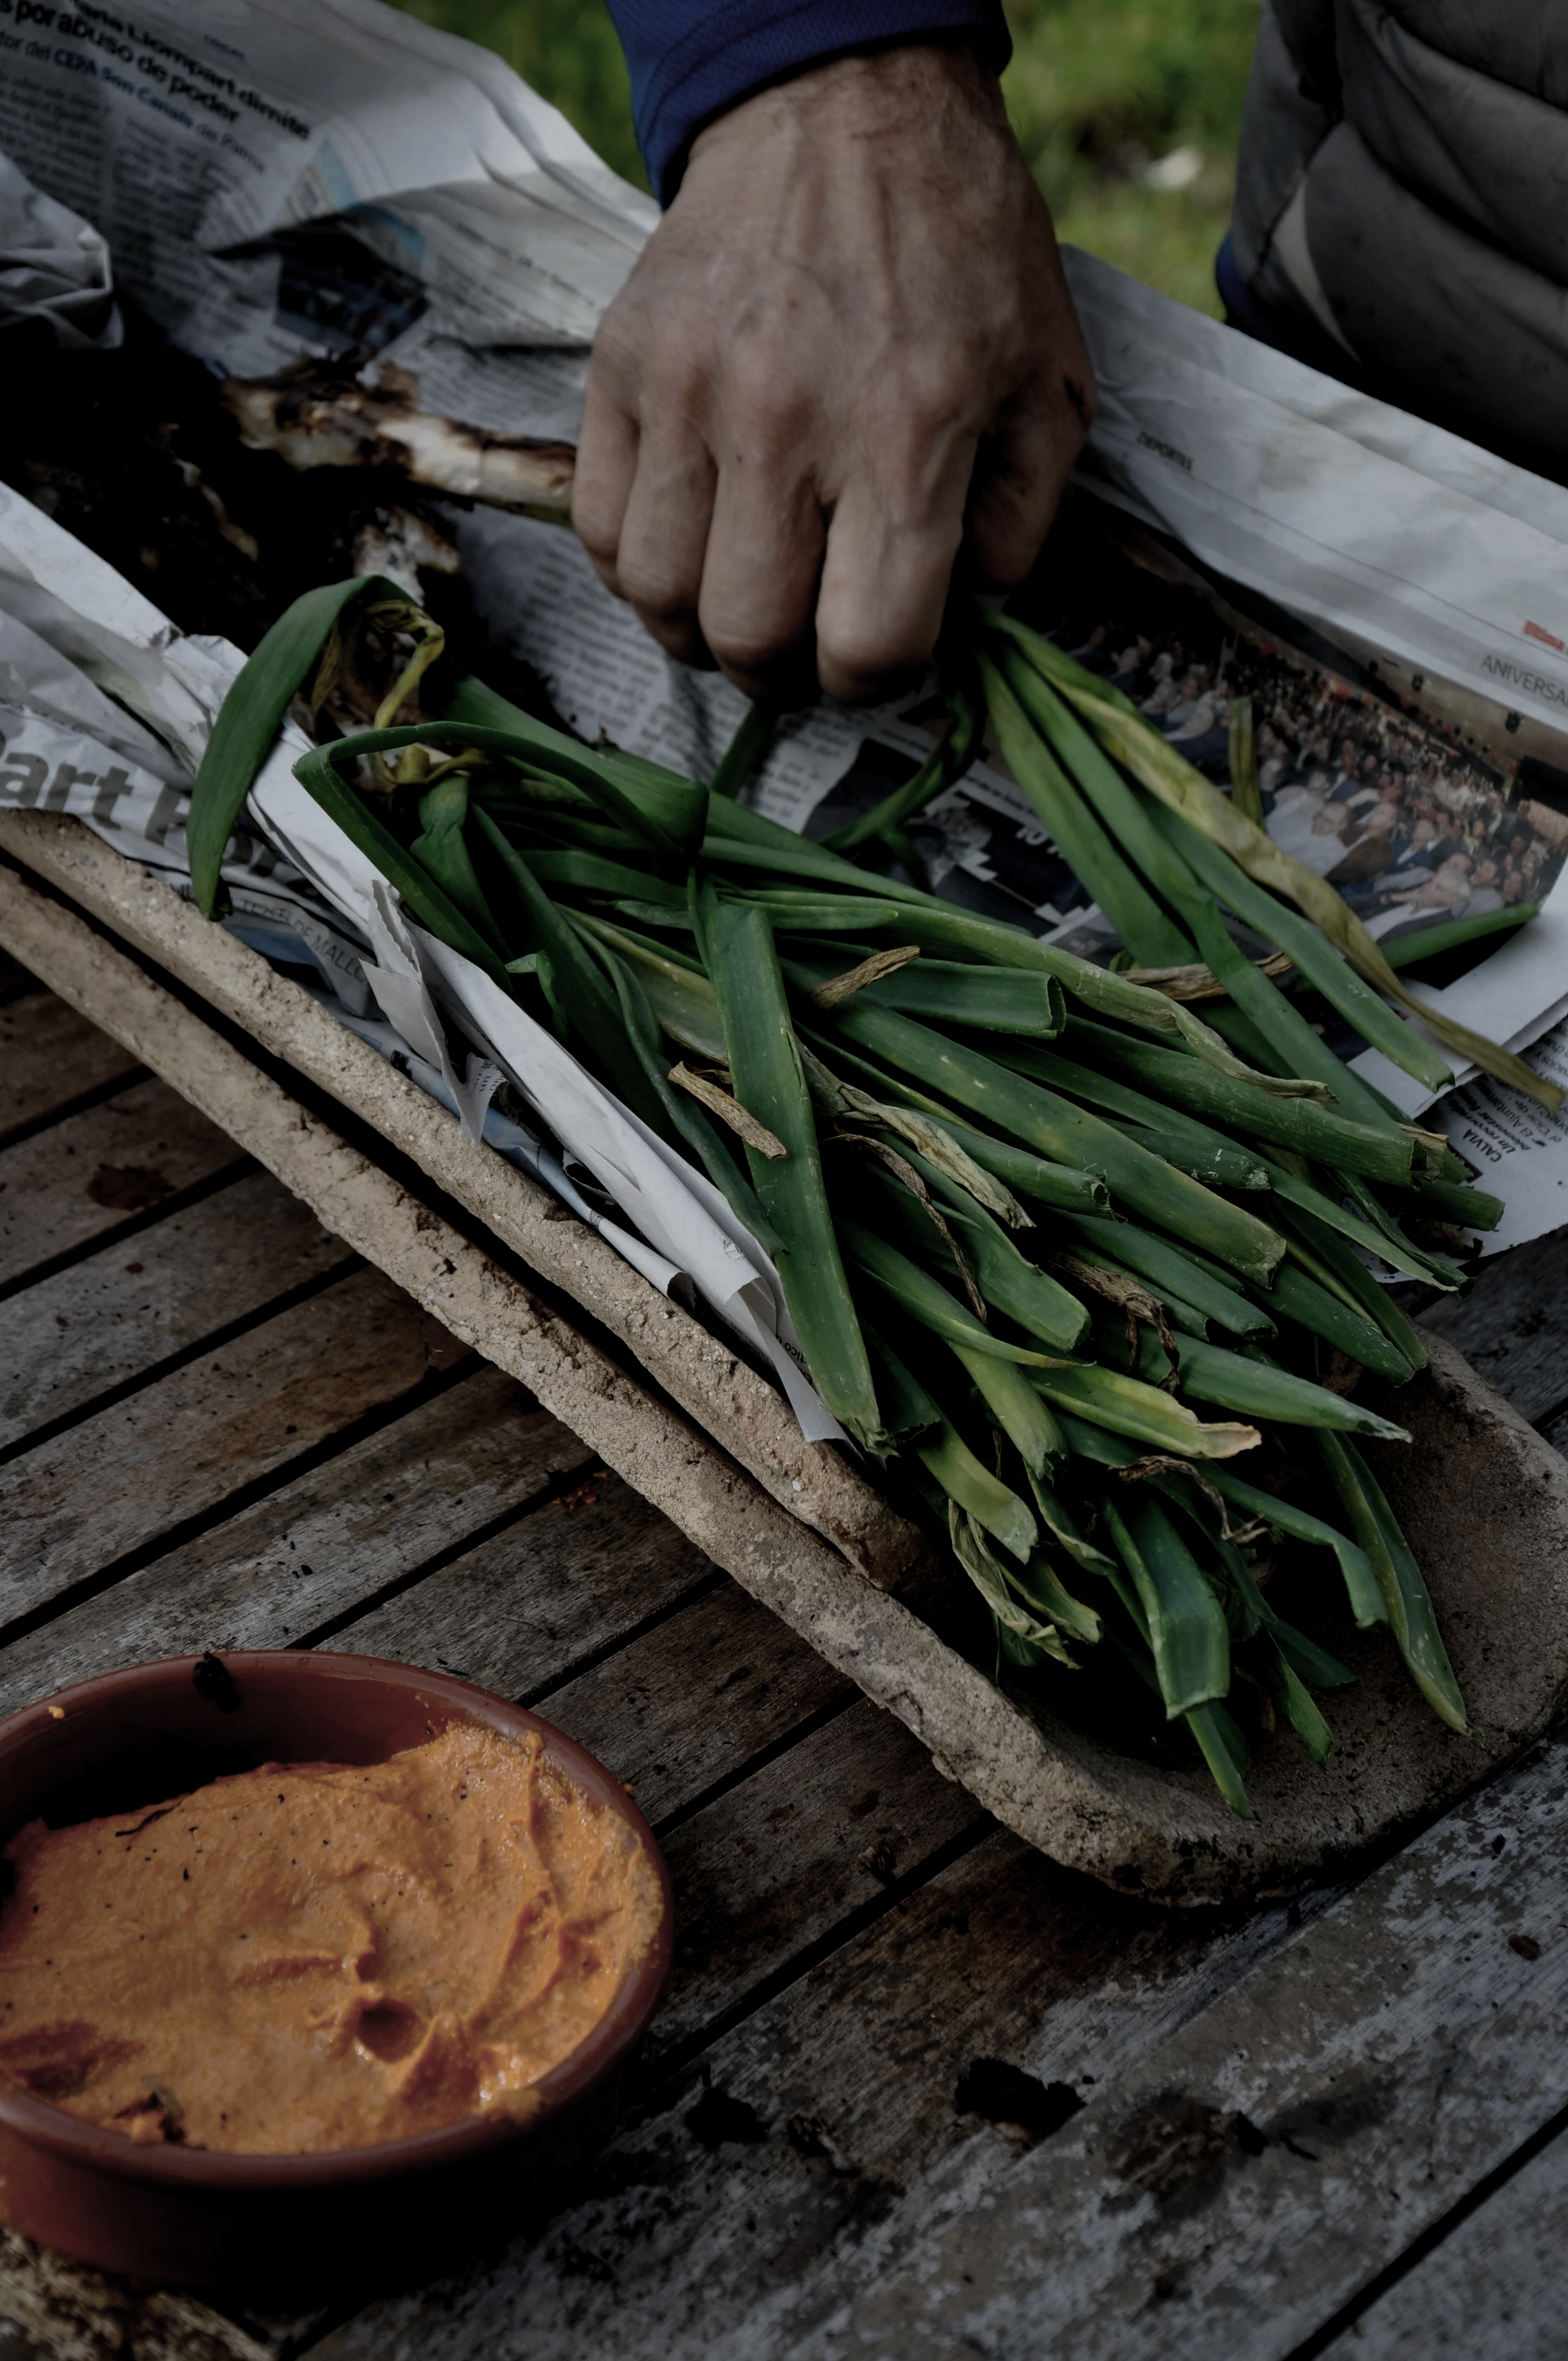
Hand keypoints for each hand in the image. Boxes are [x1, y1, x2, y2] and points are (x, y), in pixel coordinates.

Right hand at [573, 42, 1094, 705]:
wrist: (844, 105)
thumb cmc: (958, 249)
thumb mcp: (1046, 385)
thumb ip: (1022, 522)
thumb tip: (969, 619)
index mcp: (907, 435)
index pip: (866, 642)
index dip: (876, 681)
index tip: (879, 655)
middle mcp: (787, 422)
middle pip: (749, 637)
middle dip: (783, 673)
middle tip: (804, 648)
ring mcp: (689, 394)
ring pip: (660, 598)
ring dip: (700, 631)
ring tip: (738, 605)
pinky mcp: (621, 367)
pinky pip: (603, 528)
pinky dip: (639, 567)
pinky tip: (690, 546)